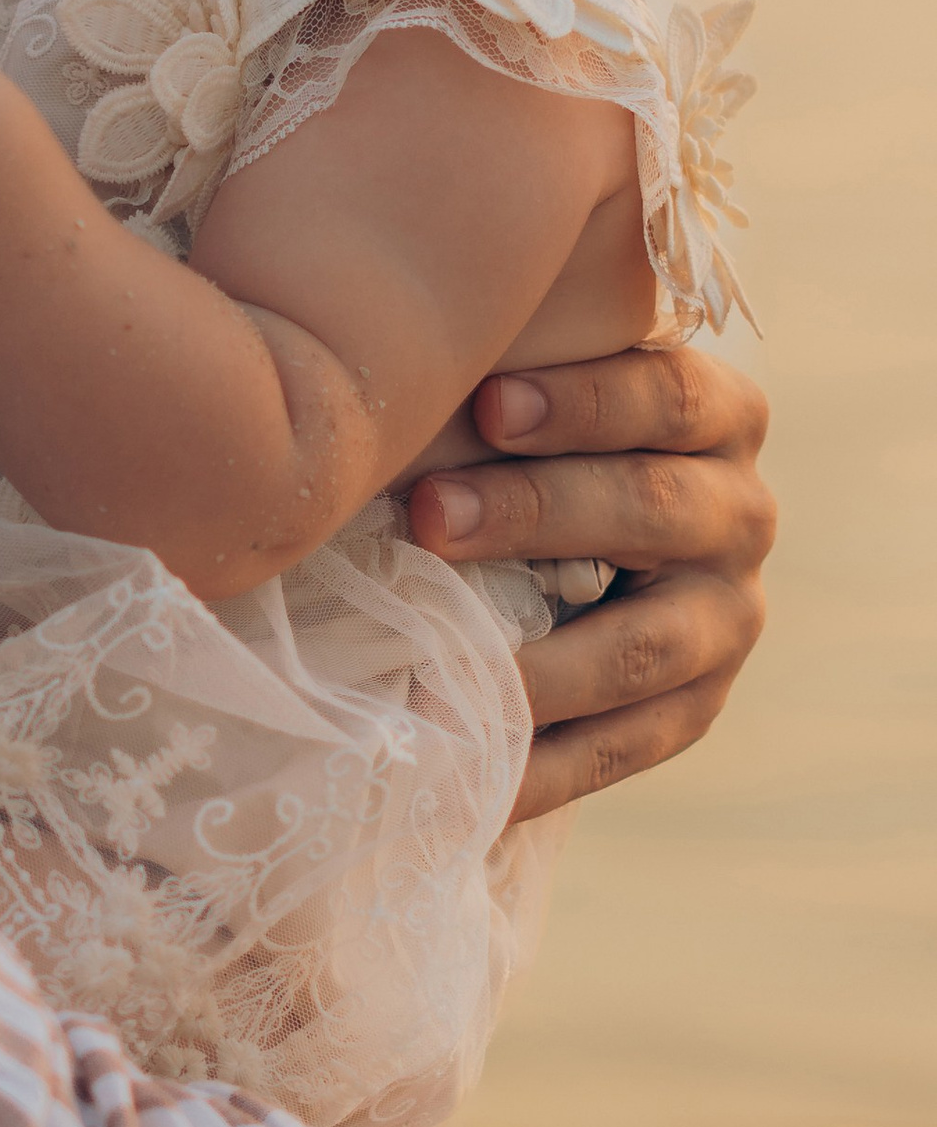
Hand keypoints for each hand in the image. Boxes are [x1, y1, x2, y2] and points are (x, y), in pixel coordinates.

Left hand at [405, 348, 772, 820]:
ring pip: (644, 645)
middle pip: (651, 511)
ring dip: (542, 660)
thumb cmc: (541, 436)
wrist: (598, 540)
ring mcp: (725, 620)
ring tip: (444, 666)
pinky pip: (622, 747)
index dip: (585, 401)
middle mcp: (739, 515)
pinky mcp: (695, 708)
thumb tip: (387, 351)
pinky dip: (546, 768)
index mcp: (720, 416)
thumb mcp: (550, 389)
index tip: (488, 404)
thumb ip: (506, 369)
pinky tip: (471, 775)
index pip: (670, 398)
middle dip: (535, 511)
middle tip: (429, 513)